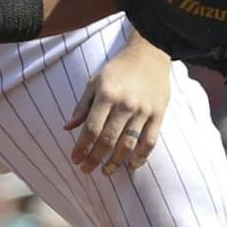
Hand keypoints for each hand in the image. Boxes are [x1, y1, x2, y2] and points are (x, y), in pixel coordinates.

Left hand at [65, 33, 170, 174]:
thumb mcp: (95, 82)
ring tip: (106, 171)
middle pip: (108, 140)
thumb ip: (82, 106)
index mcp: (106, 95)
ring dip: (116, 162)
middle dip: (94, 159)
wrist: (150, 54)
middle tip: (86, 170)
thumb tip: (67, 128)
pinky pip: (150, 141)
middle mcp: (125, 104)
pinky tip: (132, 165)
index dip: (82, 147)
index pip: (91, 129)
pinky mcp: (158, 114)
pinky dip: (141, 156)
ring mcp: (143, 110)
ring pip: (128, 145)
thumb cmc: (118, 69)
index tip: (75, 160)